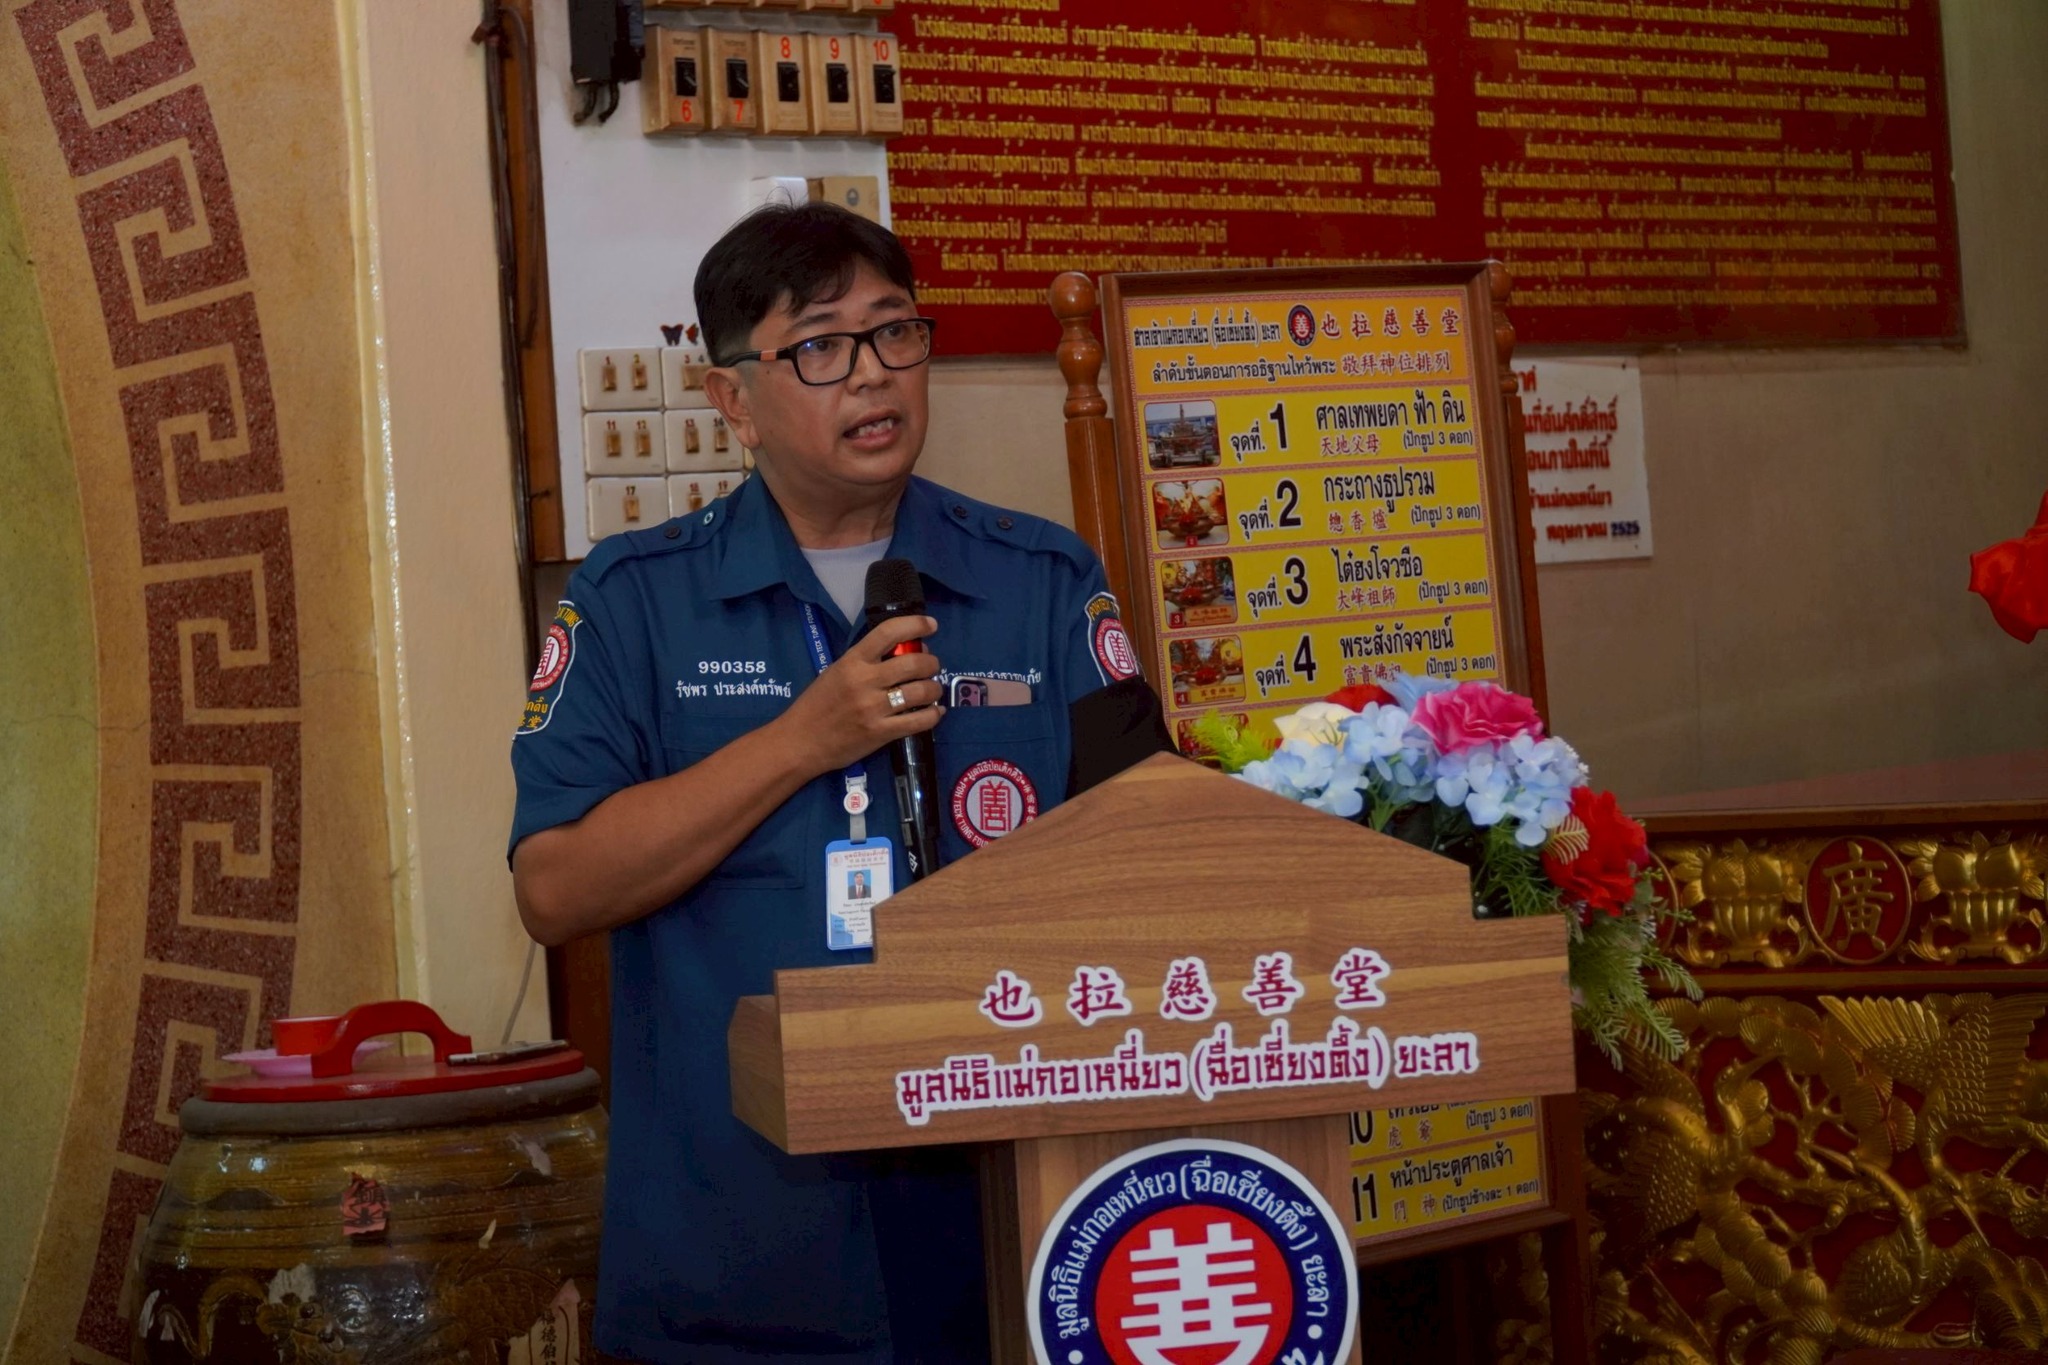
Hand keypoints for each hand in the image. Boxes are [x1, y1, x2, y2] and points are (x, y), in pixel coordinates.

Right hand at [773, 614, 942, 775]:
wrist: (800, 743)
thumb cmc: (816, 705)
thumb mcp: (836, 672)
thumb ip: (865, 662)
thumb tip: (904, 653)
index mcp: (852, 661)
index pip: (888, 632)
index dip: (915, 624)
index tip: (931, 625)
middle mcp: (865, 681)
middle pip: (914, 663)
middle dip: (931, 663)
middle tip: (931, 667)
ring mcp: (874, 708)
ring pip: (922, 691)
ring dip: (934, 688)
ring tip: (932, 690)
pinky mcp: (881, 733)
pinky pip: (920, 721)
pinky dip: (934, 715)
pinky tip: (934, 712)